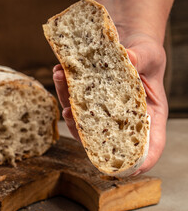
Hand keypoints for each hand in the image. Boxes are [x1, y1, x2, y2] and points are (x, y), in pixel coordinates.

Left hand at [53, 33, 167, 174]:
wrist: (128, 39)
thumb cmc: (145, 52)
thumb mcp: (149, 54)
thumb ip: (140, 59)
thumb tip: (128, 59)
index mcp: (147, 114)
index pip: (150, 143)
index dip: (143, 160)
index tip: (133, 170)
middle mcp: (122, 117)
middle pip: (105, 135)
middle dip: (83, 129)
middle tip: (69, 112)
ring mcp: (103, 109)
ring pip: (82, 118)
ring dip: (67, 100)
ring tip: (60, 78)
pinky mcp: (88, 98)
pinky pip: (73, 99)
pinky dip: (64, 87)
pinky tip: (60, 72)